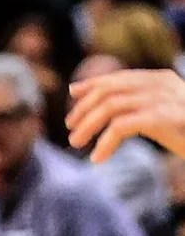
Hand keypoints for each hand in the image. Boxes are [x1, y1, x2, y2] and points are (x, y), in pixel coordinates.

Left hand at [67, 69, 184, 161]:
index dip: (94, 84)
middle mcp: (162, 84)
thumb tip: (105, 106)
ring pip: (111, 107)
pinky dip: (105, 142)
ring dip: (88, 126)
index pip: (120, 77)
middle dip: (85, 108)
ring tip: (76, 144)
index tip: (74, 94)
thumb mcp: (165, 116)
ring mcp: (164, 99)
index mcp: (162, 79)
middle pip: (110, 90)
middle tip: (71, 129)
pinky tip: (98, 158)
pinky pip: (122, 127)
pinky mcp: (164, 118)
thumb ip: (140, 106)